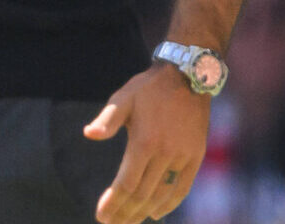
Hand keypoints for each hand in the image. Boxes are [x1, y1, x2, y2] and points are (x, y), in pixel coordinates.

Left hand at [85, 64, 210, 223]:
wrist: (188, 75)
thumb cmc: (149, 88)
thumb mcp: (124, 97)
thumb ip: (107, 119)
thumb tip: (89, 134)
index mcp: (144, 142)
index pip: (126, 184)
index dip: (113, 203)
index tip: (101, 216)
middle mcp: (164, 153)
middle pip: (142, 194)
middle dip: (125, 213)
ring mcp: (182, 156)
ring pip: (161, 194)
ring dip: (143, 212)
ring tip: (128, 223)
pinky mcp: (196, 156)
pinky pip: (182, 187)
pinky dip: (170, 204)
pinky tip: (156, 214)